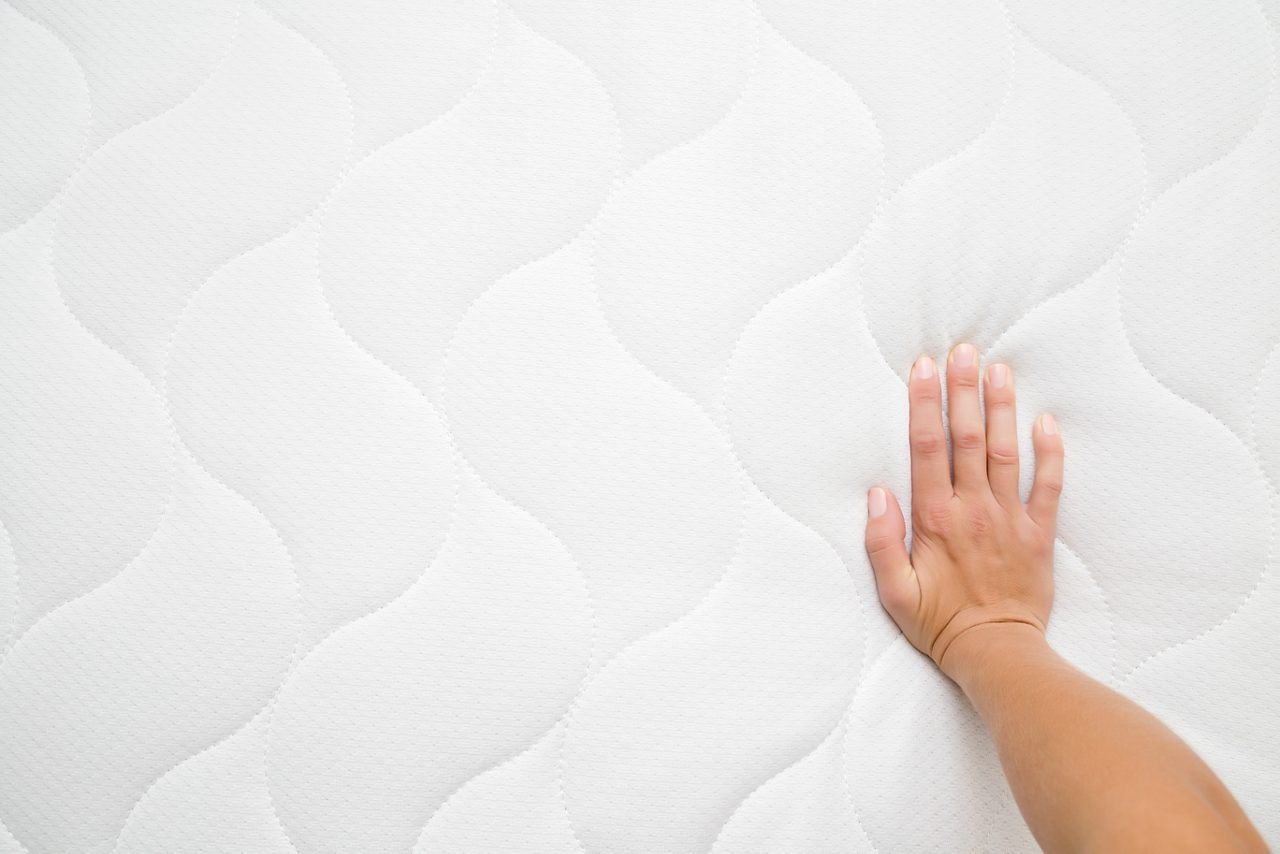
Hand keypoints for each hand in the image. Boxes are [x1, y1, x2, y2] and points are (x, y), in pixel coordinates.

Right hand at [864, 343, 1063, 679]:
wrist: (996, 653)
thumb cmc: (940, 624)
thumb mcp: (894, 592)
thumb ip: (881, 543)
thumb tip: (877, 495)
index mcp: (935, 518)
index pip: (928, 447)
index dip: (924, 404)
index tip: (924, 368)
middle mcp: (973, 509)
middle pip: (969, 437)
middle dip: (964, 390)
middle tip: (964, 350)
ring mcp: (1010, 518)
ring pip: (1007, 451)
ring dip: (1003, 408)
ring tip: (999, 370)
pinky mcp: (1038, 534)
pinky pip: (1049, 486)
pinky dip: (1051, 453)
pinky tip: (1046, 422)